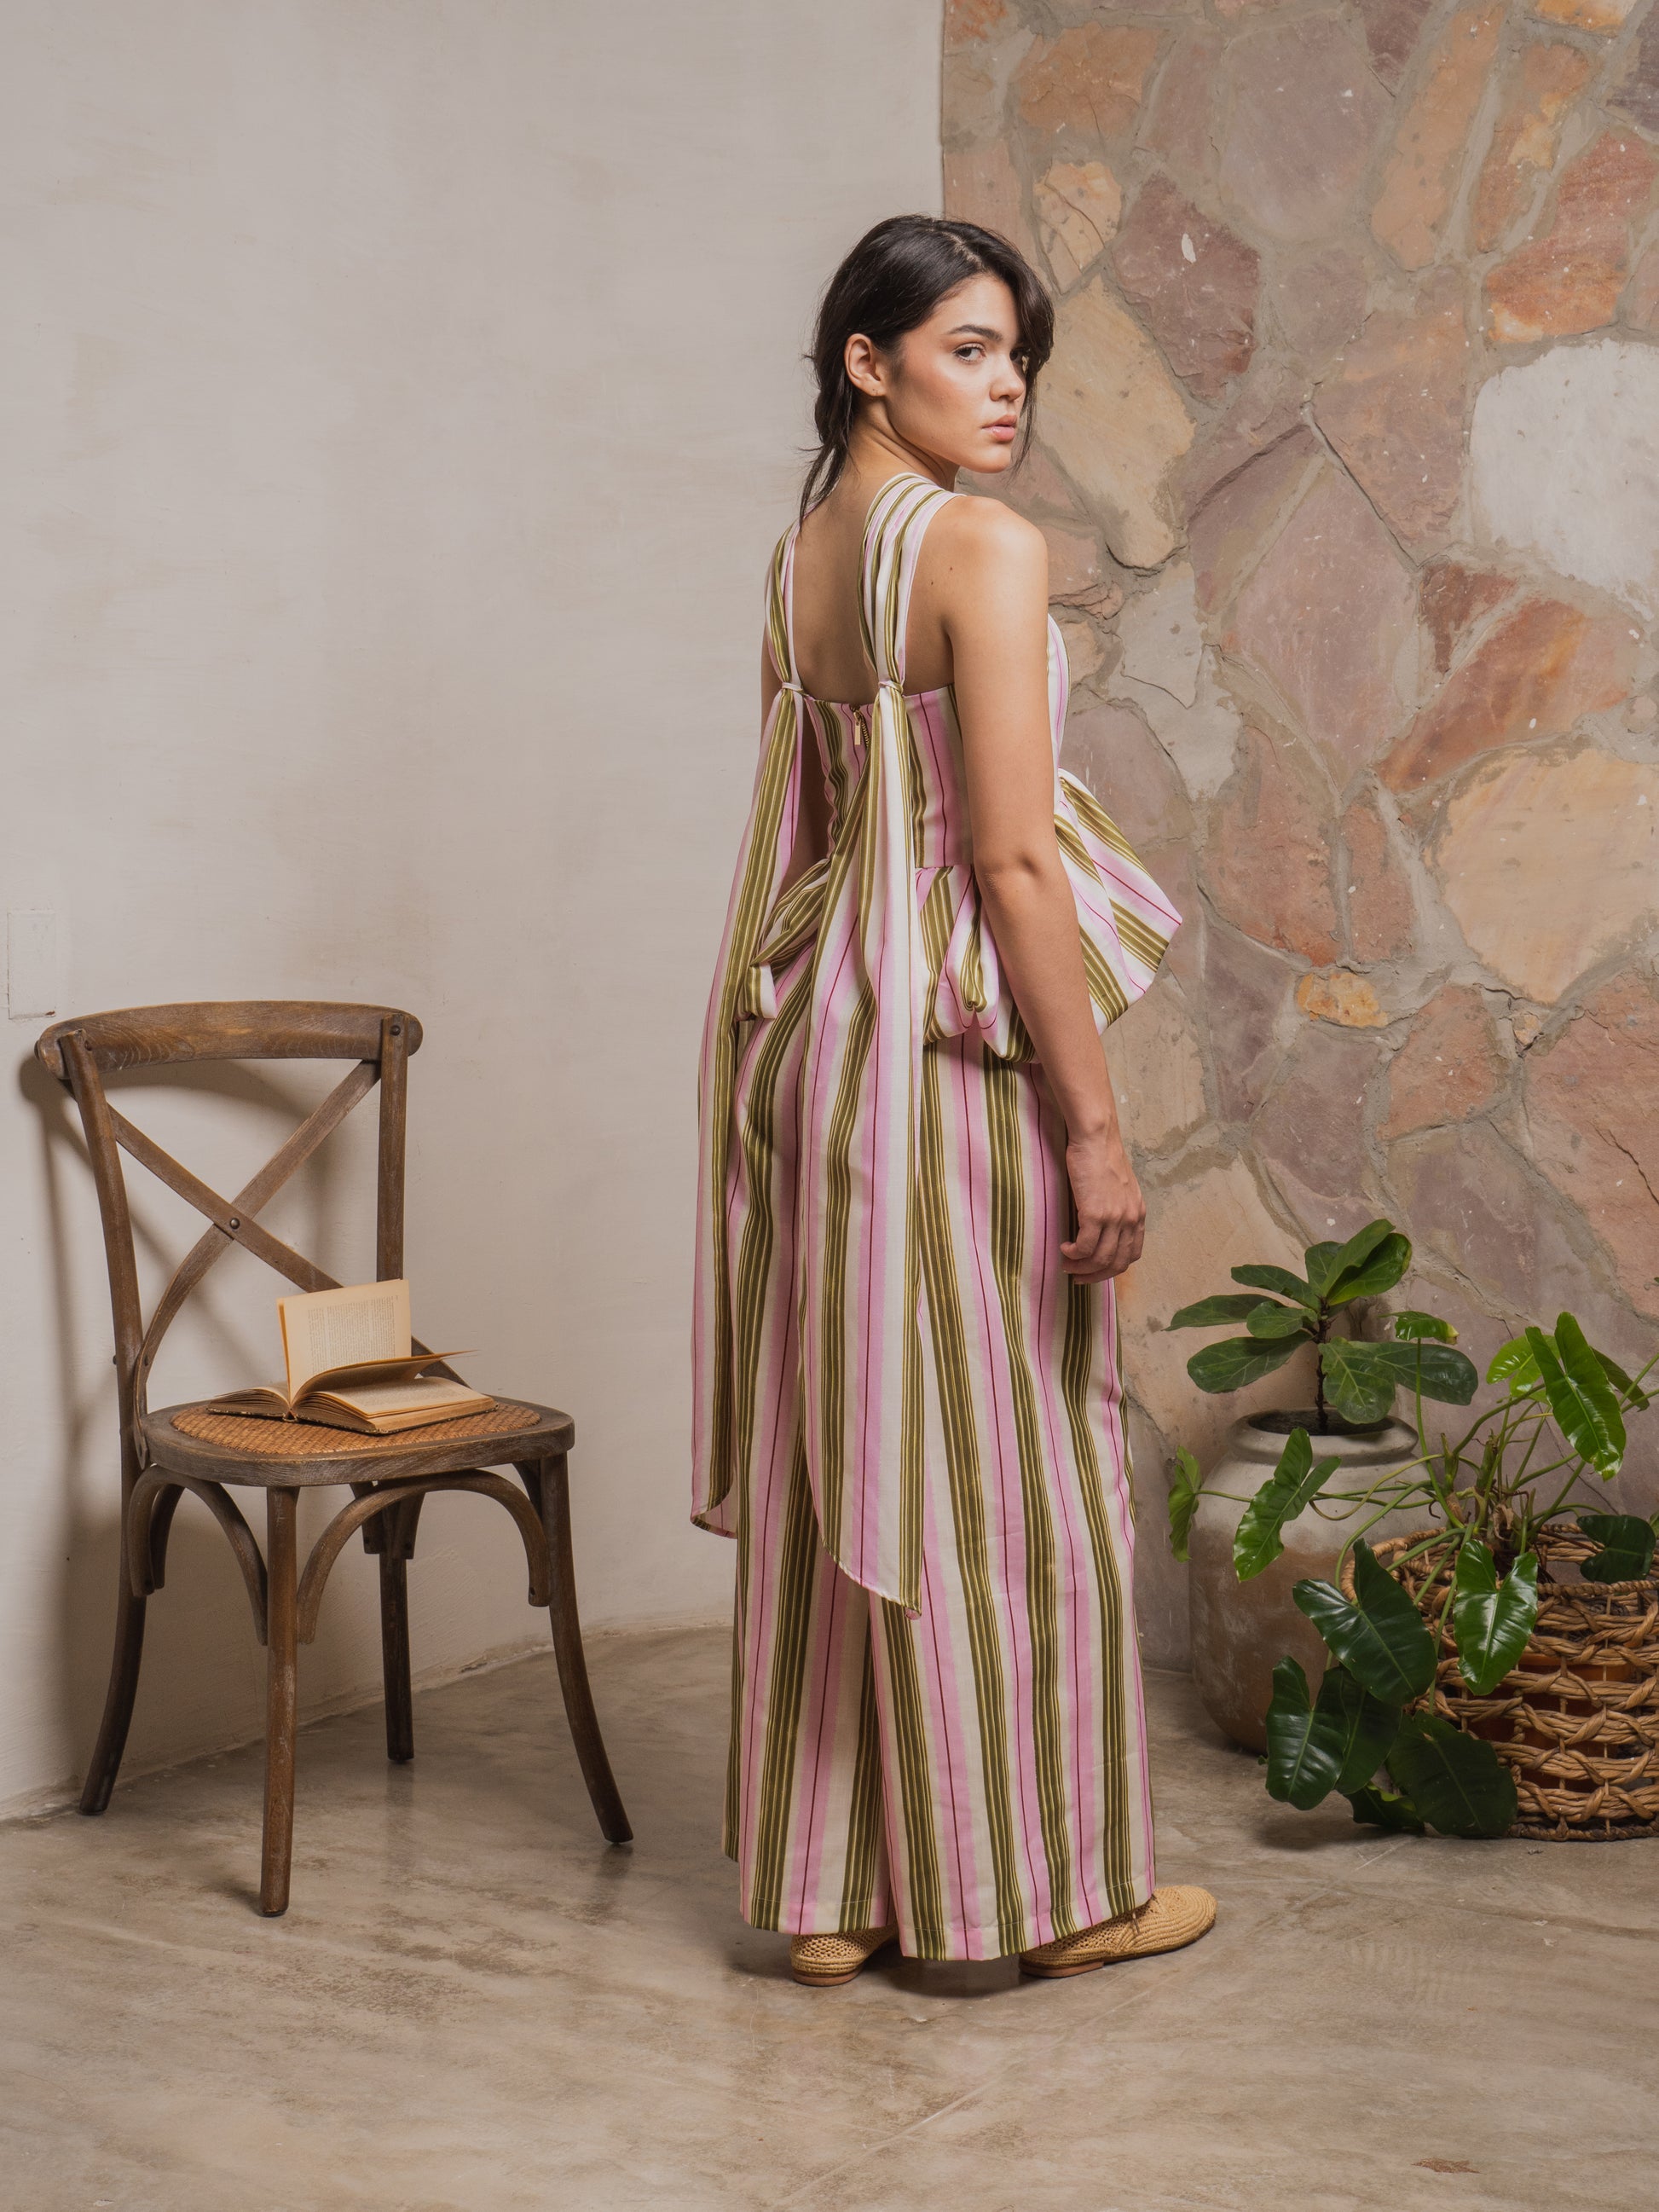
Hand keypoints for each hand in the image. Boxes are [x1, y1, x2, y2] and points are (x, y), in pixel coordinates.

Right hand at [1061, 1129, 1144, 1282]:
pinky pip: (1084, 1247)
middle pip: (1117, 1263)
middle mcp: (1131, 1219)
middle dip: (1095, 1275)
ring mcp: (1114, 1218)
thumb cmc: (1102, 1157)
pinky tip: (1064, 1248)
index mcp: (1138, 1214)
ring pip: (1100, 1259)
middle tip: (1078, 1276)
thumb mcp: (1120, 1188)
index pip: (1132, 1254)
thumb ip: (1118, 1209)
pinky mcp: (1095, 1214)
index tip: (1095, 1270)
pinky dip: (1072, 1253)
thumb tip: (1103, 1228)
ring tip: (1066, 1263)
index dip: (1112, 1268)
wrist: (1096, 1139)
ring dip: (1081, 1267)